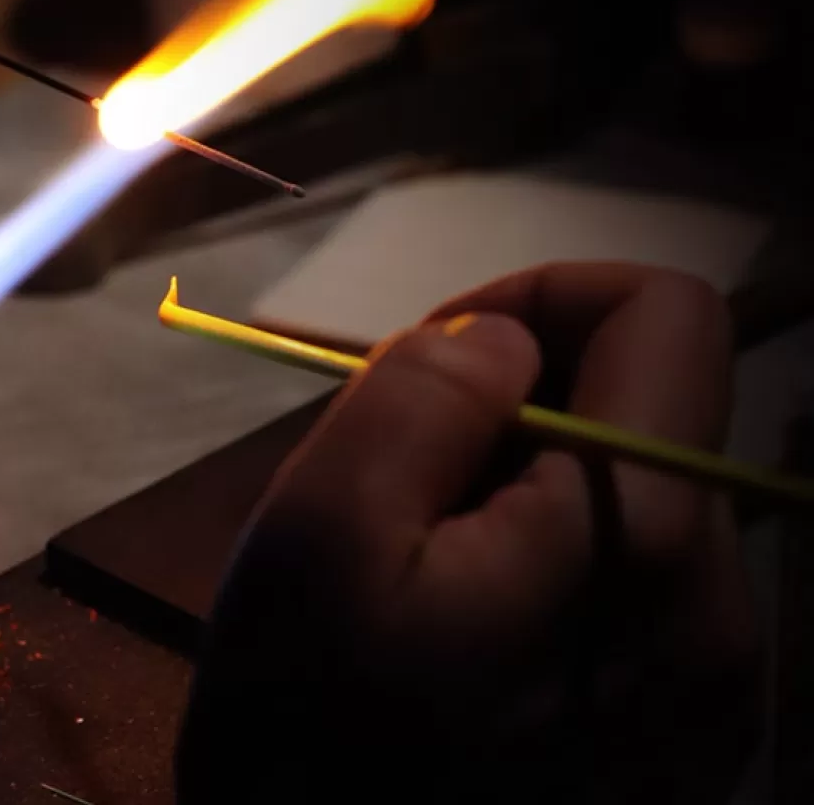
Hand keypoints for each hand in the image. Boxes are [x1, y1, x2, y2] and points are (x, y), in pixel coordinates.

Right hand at [176, 263, 759, 804]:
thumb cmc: (306, 724)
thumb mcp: (321, 528)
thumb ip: (423, 397)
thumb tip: (509, 339)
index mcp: (646, 547)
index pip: (668, 316)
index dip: (542, 298)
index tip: (441, 363)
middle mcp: (719, 614)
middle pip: (644, 400)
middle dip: (518, 397)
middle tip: (403, 465)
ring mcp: (711, 684)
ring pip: (629, 483)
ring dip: (519, 477)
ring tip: (419, 552)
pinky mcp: (683, 727)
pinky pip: (625, 571)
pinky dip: (540, 551)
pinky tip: (461, 612)